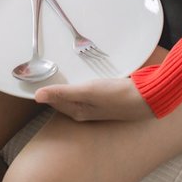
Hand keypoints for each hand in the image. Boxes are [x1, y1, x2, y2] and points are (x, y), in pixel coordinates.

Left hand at [34, 78, 154, 120]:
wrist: (145, 98)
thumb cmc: (116, 95)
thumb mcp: (87, 91)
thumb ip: (62, 93)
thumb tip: (36, 96)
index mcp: (77, 111)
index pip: (54, 101)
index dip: (45, 90)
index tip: (36, 75)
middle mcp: (85, 111)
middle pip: (63, 99)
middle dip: (55, 88)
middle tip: (46, 69)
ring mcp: (96, 106)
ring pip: (75, 95)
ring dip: (68, 85)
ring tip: (60, 70)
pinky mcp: (105, 99)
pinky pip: (86, 92)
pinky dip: (80, 84)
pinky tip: (83, 75)